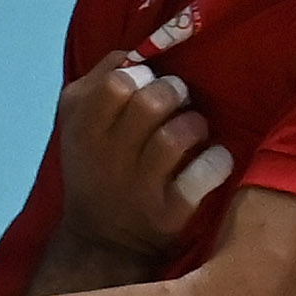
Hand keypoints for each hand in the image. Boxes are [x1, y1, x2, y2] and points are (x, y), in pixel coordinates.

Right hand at [54, 48, 226, 261]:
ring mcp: (135, 186)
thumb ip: (101, 85)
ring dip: (195, 125)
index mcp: (80, 124)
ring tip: (195, 129)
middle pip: (150, 101)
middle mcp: (103, 154)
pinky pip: (202, 175)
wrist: (101, 244)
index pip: (117, 77)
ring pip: (176, 135)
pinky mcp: (166, 214)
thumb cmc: (97, 169)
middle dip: (175, 93)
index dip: (143, 74)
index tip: (149, 84)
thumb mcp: (80, 126)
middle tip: (180, 102)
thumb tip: (140, 52)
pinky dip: (216, 161)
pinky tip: (215, 159)